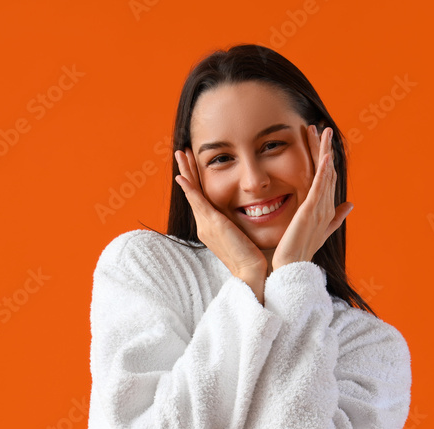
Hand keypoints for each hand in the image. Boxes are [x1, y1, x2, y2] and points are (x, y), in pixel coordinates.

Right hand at [174, 148, 267, 299]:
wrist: (252, 272)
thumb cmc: (253, 256)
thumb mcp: (244, 234)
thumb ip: (240, 222)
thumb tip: (250, 211)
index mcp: (212, 226)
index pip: (202, 196)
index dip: (196, 179)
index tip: (193, 163)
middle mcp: (205, 224)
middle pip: (193, 191)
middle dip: (187, 170)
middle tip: (181, 152)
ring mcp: (206, 225)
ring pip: (193, 192)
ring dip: (186, 171)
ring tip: (180, 154)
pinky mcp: (212, 225)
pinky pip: (198, 202)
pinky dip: (190, 189)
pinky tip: (182, 177)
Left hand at [271, 125, 353, 270]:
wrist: (293, 266)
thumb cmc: (302, 250)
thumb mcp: (320, 231)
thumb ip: (336, 217)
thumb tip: (351, 204)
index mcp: (325, 207)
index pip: (325, 177)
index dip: (324, 157)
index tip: (319, 139)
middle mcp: (325, 206)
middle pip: (326, 171)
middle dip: (323, 148)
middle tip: (321, 127)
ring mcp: (319, 208)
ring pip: (324, 174)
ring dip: (324, 152)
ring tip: (323, 131)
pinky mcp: (311, 211)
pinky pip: (319, 187)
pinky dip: (324, 171)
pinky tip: (326, 156)